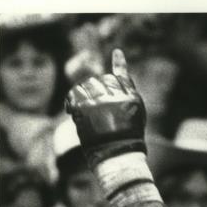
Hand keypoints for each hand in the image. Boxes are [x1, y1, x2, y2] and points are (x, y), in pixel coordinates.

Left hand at [65, 49, 146, 168]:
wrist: (117, 154)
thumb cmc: (127, 139)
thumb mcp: (136, 116)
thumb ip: (127, 96)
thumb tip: (119, 78)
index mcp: (131, 98)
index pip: (123, 76)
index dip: (119, 63)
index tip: (117, 52)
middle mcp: (117, 96)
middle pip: (102, 79)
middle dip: (97, 89)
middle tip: (95, 107)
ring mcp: (101, 101)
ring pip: (88, 84)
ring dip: (84, 94)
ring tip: (85, 110)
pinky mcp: (85, 107)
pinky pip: (74, 94)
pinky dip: (71, 100)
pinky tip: (71, 109)